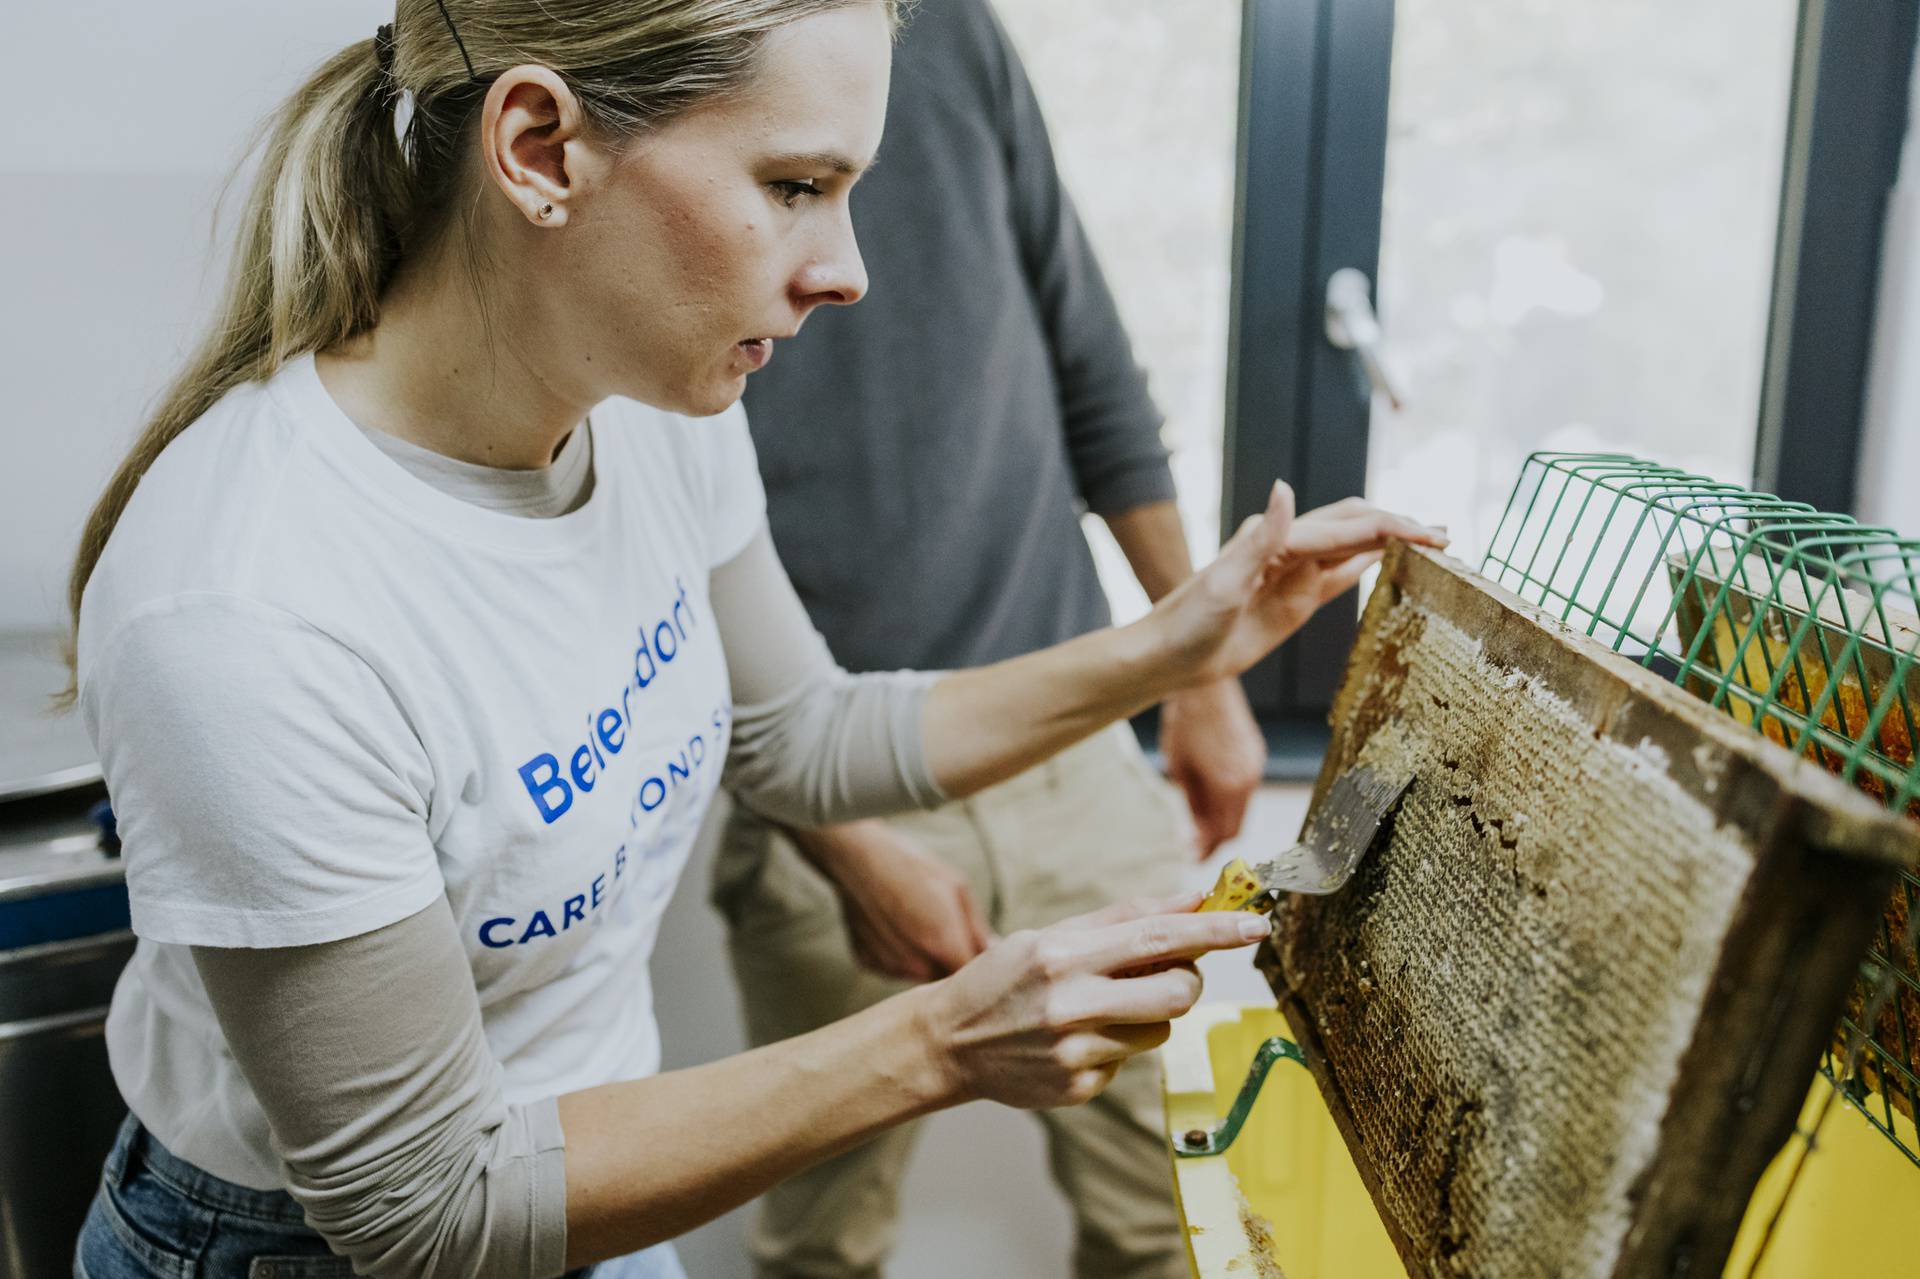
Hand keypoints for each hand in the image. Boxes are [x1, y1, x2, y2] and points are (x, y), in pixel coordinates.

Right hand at [798, 822, 992, 981]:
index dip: (976, 963)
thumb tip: (992, 951)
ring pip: (918, 974)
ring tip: (916, 922)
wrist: (856, 857)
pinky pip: (892, 967)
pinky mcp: (867, 961)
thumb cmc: (911, 866)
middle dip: (950, 960)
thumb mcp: (956, 887)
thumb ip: (977, 928)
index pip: (970, 974)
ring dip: (924, 959)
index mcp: (943, 943)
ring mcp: (888, 964)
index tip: (974, 945)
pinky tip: (893, 926)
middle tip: (945, 928)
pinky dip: (897, 954)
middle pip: (944, 977)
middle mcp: (915, 963)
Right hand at [911, 892, 1270, 1108]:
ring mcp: (1075, 1053)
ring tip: (1104, 1007)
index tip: (1256, 921)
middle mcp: (1071, 1005)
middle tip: (1171, 971)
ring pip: (1160, 1029)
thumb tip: (1191, 899)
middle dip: (1188, 979)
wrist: (949, 1042)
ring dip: (1149, 1014)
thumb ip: (1123, 919)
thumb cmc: (1004, 979)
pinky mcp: (1079, 1089)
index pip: (1158, 937)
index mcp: (1063, 955)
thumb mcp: (1052, 935)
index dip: (1214, 929)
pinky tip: (1076, 1039)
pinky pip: (1129, 1060)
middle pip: (1177, 993)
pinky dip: (1116, 1045)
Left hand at [1145, 483, 1445, 686]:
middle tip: (1445, 534)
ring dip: (1391, 542)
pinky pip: (1338, 578)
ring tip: (1433, 543)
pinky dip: (1369, 566)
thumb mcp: (1224, 582)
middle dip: (1400, 526)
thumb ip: (1262, 538)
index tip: (1429, 534)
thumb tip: (1286, 487)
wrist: (1168, 657)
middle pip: (1354, 527)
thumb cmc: (1188, 622)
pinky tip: (1394, 562)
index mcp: (1276, 540)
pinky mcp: (1294, 601)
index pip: (1345, 527)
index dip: (1390, 527)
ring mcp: (1293, 574)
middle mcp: (1288, 549)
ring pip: (1352, 548)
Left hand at [1161, 678, 1265, 856]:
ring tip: (1196, 817)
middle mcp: (1249, 779)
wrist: (1205, 687)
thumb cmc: (1185, 724)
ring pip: (1242, 806)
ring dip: (1222, 815)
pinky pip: (1245, 787)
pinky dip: (1229, 796)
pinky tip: (1209, 791)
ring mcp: (1256, 765)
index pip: (1225, 832)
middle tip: (1194, 842)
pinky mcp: (1256, 753)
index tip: (1191, 855)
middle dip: (1215, 836)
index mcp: (1229, 786)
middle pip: (1237, 824)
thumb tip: (1196, 833)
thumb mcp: (1179, 770)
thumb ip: (1191, 805)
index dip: (1208, 848)